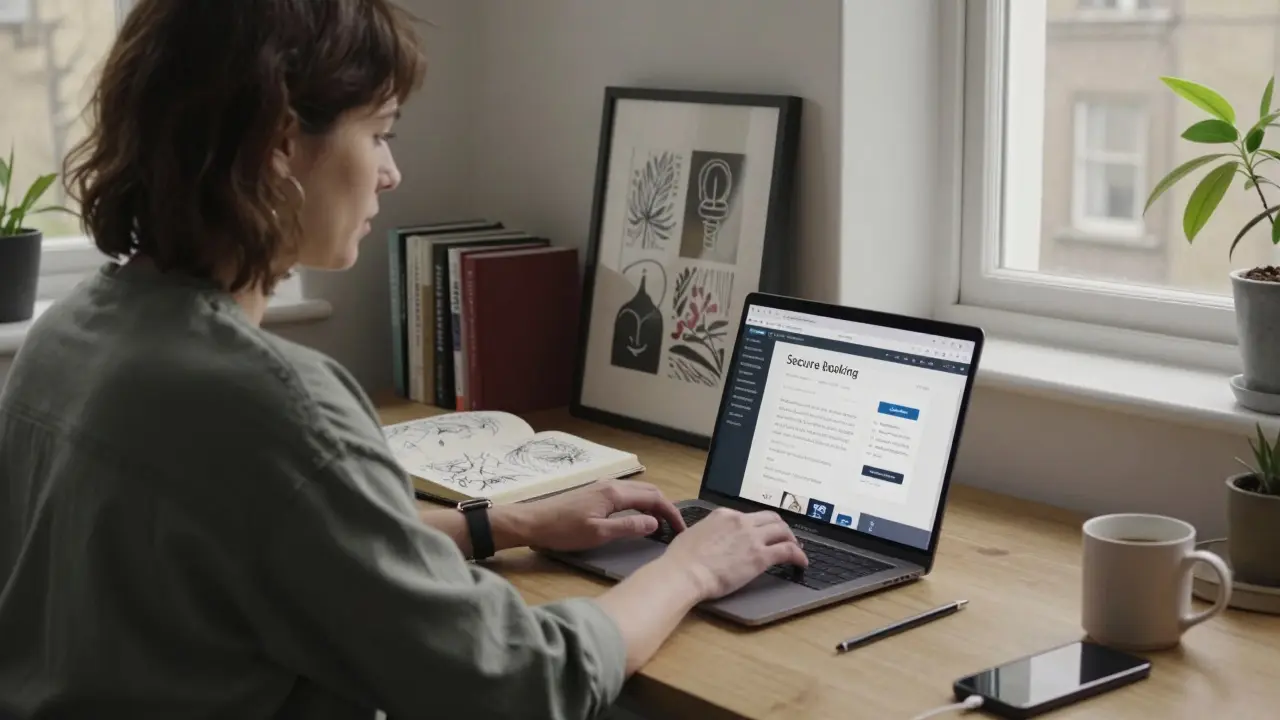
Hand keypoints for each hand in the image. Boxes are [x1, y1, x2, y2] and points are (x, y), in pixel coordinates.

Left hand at [517, 480, 685, 552]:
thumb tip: (655, 523)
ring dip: (653, 505)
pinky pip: (627, 495)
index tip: (681, 530)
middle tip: (675, 529)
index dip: (671, 513)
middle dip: (666, 507)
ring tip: (661, 525)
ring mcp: (603, 487)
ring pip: (638, 492)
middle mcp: (612, 484)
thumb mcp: (598, 534)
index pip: (654, 498)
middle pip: (649, 491)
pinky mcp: (595, 493)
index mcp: (615, 493)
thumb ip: (629, 527)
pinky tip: (638, 518)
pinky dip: (640, 504)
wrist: (532, 522)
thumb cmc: (563, 530)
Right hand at [659, 507, 807, 600]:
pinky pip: (787, 551)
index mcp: (723, 515)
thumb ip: (708, 532)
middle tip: (786, 538)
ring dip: (792, 539)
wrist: (685, 572)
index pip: (749, 516)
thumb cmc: (681, 559)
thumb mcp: (694, 534)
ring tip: (797, 549)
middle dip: (781, 528)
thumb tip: (711, 539)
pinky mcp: (760, 556)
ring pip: (782, 531)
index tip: (763, 533)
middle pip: (771, 518)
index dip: (760, 525)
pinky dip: (798, 555)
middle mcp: (741, 521)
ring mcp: (752, 537)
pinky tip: (801, 562)